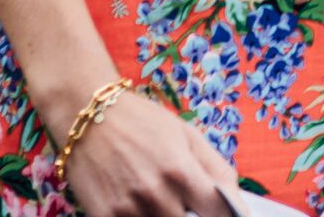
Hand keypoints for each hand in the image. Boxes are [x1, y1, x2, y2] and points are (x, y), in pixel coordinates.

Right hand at [56, 89, 238, 216]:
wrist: (87, 116)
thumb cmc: (142, 122)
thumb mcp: (186, 135)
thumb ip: (216, 169)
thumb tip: (236, 202)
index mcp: (180, 170)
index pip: (218, 211)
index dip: (228, 215)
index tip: (226, 214)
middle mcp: (154, 194)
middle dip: (191, 214)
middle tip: (185, 200)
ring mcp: (126, 210)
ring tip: (160, 197)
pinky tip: (141, 206)